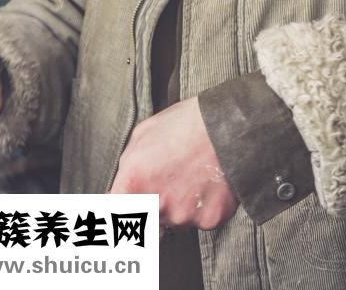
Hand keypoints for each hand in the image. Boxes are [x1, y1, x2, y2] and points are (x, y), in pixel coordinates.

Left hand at [110, 97, 238, 230]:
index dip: (120, 216)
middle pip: (147, 222)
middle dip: (154, 208)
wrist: (230, 126)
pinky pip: (200, 220)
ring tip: (193, 175)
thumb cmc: (187, 123)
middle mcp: (157, 204)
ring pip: (175, 221)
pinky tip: (207, 183)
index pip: (115, 216)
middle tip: (170, 182)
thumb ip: (127, 165)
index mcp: (134, 181)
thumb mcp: (144, 133)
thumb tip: (119, 187)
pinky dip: (203, 206)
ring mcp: (184, 216)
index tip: (125, 215)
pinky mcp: (209, 220)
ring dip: (181, 205)